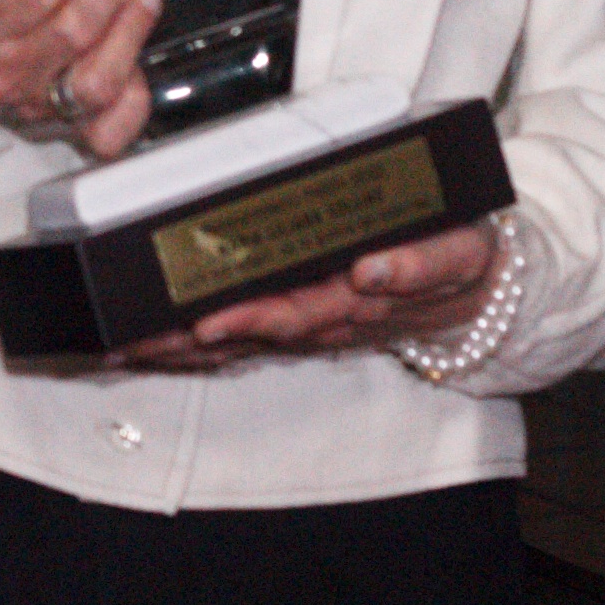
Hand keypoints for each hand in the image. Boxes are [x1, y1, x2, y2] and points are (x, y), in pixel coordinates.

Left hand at [115, 223, 500, 369]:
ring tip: (123, 345)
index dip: (249, 320)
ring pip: (238, 344)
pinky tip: (152, 345)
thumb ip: (422, 264)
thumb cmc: (461, 258)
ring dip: (181, 348)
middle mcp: (328, 319)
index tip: (207, 322)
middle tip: (136, 338)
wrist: (481, 288)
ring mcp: (313, 324)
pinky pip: (242, 340)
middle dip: (190, 341)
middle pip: (250, 335)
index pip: (296, 312)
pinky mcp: (303, 321)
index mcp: (361, 298)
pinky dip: (196, 346)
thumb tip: (373, 271)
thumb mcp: (460, 255)